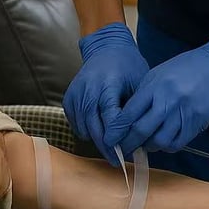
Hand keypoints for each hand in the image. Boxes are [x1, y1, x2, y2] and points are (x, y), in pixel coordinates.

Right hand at [62, 22, 148, 164]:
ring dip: (97, 140)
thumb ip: (136, 109)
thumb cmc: (127, 66)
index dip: (118, 138)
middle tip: (118, 160)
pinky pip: (76, 123)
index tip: (128, 152)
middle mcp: (88, 89)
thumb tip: (140, 137)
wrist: (106, 48)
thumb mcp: (139, 83)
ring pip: (84, 128)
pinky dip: (86, 131)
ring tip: (111, 147)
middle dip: (107, 147)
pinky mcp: (69, 98)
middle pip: (95, 127)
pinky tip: (99, 131)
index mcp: (108, 84)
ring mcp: (76, 94)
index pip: (111, 118)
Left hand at [104, 34, 208, 154]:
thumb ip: (142, 95)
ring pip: (159, 141)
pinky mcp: (197, 122)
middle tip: (123, 150)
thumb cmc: (183, 68)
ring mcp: (183, 112)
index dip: (117, 130)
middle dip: (129, 144)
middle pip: (142, 130)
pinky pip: (177, 143)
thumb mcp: (158, 74)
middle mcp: (168, 100)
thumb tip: (127, 119)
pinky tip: (163, 142)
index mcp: (154, 86)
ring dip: (149, 147)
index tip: (109, 139)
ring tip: (145, 145)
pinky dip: (167, 147)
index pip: (130, 113)